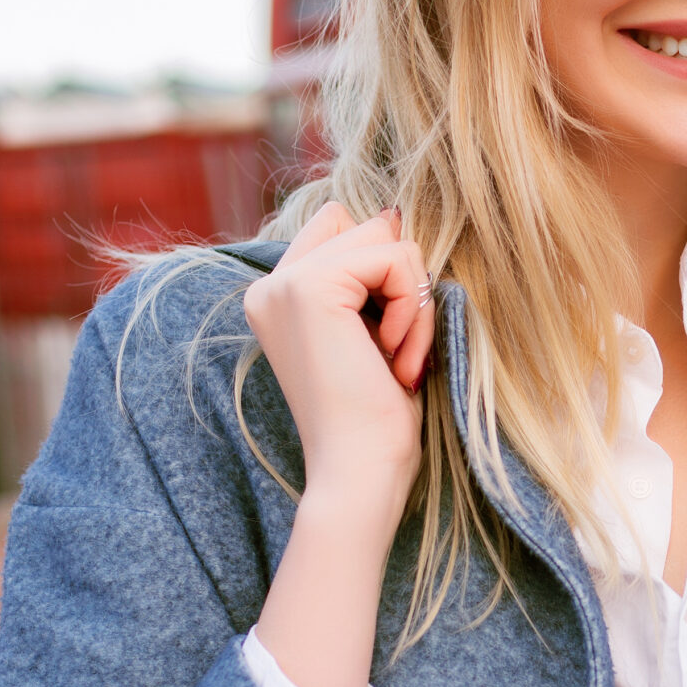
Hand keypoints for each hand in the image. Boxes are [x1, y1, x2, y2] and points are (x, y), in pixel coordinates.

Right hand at [241, 201, 434, 514]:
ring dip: (414, 299)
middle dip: (403, 282)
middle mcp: (270, 286)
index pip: (341, 227)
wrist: (358, 473)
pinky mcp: (311, 287)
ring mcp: (285, 284)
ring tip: (396, 359)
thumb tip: (392, 213)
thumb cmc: (376, 420)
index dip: (383, 268)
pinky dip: (415, 307)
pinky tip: (394, 358)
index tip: (385, 339)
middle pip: (366, 225)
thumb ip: (374, 276)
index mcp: (278, 298)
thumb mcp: (376, 332)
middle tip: (395, 353)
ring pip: (385, 236)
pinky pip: (396, 257)